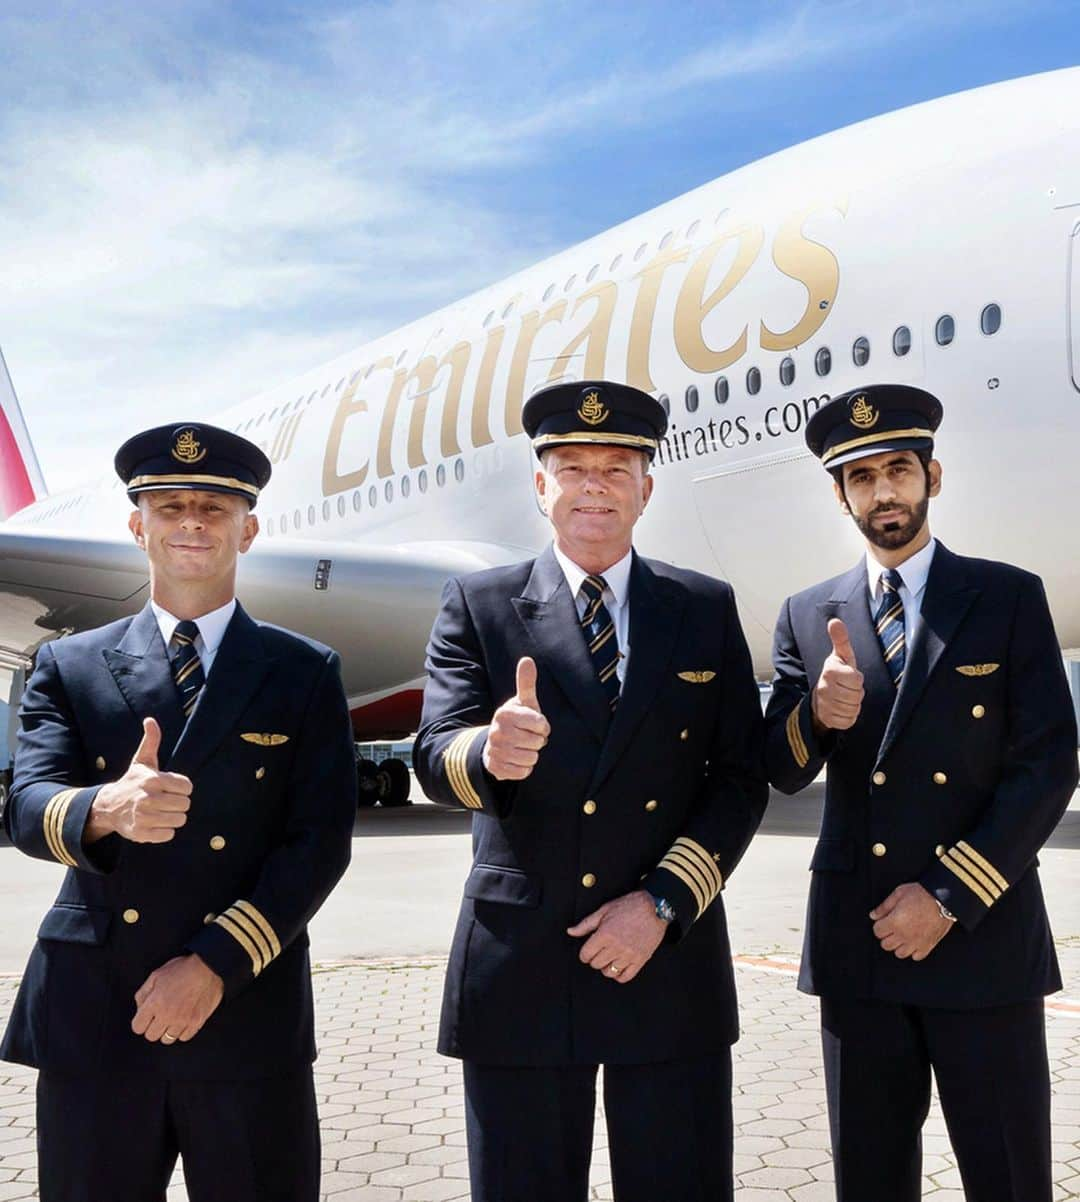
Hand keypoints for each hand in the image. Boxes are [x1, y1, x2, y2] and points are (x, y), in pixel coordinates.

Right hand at [85, 717, 192, 843]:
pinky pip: (169, 835)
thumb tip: (150, 720)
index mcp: (153, 779)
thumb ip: (151, 740)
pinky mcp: (142, 833)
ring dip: (173, 817)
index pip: (187, 787)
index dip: (182, 788)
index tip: (171, 788)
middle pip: (185, 804)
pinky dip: (165, 831)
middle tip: (166, 801)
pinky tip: (155, 822)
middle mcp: (148, 798)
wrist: (109, 806)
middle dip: (179, 803)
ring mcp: (144, 817)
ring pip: (179, 820)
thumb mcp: (142, 761)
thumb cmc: (132, 782)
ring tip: (162, 811)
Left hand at [131, 954, 223, 1042]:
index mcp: (154, 1003)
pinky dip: (182, 1031)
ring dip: (168, 1030)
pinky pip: (184, 1037)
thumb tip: (140, 1009)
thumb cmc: (183, 969)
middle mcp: (167, 1015)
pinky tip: (184, 1020)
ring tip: (173, 1018)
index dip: (141, 1022)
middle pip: (151, 1036)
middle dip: (153, 1027)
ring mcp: (183, 1020)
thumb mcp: (156, 975)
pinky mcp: (196, 1022)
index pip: (137, 1027)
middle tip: (160, 1017)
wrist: (209, 968)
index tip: (147, 1017)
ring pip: (167, 1039)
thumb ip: (143, 994)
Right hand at [483, 657, 550, 780]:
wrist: (496, 743)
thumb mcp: (522, 702)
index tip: (536, 725)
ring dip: (532, 755)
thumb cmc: (517, 720)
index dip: (543, 726)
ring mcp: (495, 751)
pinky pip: (523, 772)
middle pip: (537, 743)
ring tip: (523, 748)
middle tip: (528, 737)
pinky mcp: (496, 768)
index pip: (541, 724)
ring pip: (531, 758)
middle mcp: (496, 732)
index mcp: (505, 713)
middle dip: (537, 741)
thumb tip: (527, 659)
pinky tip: (517, 759)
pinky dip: (524, 768)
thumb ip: (526, 683)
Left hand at [566, 890, 666, 983]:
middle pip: (596, 964)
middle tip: (598, 952)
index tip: (587, 951)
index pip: (586, 955)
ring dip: (606, 967)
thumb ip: (586, 924)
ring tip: (609, 958)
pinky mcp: (640, 960)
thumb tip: (570, 931)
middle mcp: (616, 947)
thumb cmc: (629, 906)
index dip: (584, 954)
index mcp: (605, 934)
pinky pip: (625, 977)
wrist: (655, 908)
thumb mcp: (604, 910)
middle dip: (594, 959)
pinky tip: (618, 966)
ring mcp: (629, 955)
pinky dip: (619, 975)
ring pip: (609, 972)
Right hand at [811, 619, 863, 732]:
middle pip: (857, 695)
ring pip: (854, 708)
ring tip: (845, 697)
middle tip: (847, 688)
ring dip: (853, 704)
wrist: (820, 697)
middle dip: (856, 692)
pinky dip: (849, 716)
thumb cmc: (836, 673)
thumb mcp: (840, 655)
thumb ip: (840, 639)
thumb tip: (835, 621)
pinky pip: (849, 721)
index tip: (849, 676)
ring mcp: (826, 705)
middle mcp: (824, 688)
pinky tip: (842, 708)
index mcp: (830, 671)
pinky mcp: (829, 720)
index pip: (857, 679)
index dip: (857, 679)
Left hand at [870, 882, 953, 960]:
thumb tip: (873, 915)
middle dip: (886, 936)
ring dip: (898, 945)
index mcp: (894, 922)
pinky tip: (914, 941)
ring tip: (902, 936)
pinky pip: (917, 956)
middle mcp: (904, 935)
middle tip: (891, 928)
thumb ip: (884, 906)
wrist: (944, 899)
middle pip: (886, 945)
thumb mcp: (899, 894)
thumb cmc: (922, 894)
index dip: (879, 925)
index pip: (878, 932)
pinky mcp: (928, 946)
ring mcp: (917, 942)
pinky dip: (913, 951)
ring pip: (900, 953)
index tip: (883, 921)